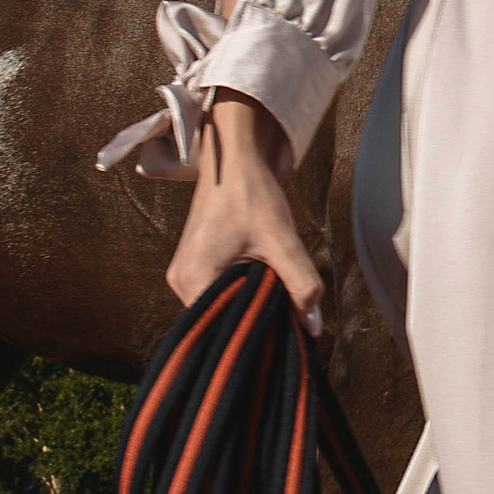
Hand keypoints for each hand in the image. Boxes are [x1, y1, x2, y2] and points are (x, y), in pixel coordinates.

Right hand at [167, 92, 324, 330]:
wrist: (234, 158)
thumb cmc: (251, 193)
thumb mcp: (282, 240)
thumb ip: (301, 283)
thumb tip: (313, 326)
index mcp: (193, 278)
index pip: (223, 328)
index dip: (255, 332)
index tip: (283, 335)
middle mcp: (180, 281)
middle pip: (221, 320)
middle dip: (255, 320)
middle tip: (287, 320)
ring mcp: (184, 274)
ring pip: (221, 306)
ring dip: (249, 305)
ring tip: (277, 301)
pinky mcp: (194, 266)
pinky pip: (219, 292)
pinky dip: (242, 293)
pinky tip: (264, 287)